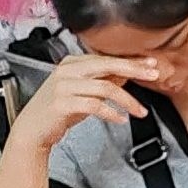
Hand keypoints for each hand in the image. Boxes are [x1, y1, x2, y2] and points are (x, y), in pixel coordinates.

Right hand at [16, 54, 150, 154]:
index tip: (151, 64)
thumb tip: (128, 72)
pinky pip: (94, 105)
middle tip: (154, 75)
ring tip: (140, 111)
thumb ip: (104, 80)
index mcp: (72, 63)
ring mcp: (63, 87)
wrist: (33, 129)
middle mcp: (67, 71)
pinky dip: (111, 113)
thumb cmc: (58, 111)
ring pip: (104, 87)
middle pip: (107, 65)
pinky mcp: (62, 104)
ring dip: (127, 100)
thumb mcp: (83, 92)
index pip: (107, 58)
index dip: (131, 61)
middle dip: (134, 69)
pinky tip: (120, 119)